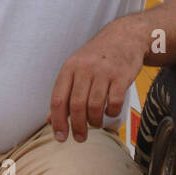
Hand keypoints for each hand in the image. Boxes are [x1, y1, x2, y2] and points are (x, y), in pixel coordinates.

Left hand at [49, 18, 147, 143]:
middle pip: (76, 105)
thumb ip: (64, 92)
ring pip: (95, 106)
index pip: (58, 99)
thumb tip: (51, 120)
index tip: (60, 137)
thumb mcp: (76, 68)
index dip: (58, 122)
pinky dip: (112, 112)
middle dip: (77, 127)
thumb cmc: (97, 56)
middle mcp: (84, 69)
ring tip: (96, 124)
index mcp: (69, 67)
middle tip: (80, 138)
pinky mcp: (122, 76)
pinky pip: (115, 102)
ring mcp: (104, 72)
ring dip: (94, 121)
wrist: (124, 36)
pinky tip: (110, 112)